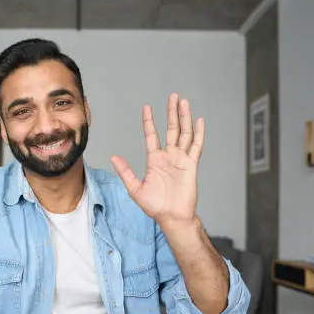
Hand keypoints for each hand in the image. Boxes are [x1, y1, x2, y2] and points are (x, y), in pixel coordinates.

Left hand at [111, 93, 203, 224]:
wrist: (172, 217)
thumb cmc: (154, 206)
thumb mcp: (135, 188)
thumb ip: (126, 172)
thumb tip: (113, 157)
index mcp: (154, 159)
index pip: (152, 135)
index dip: (149, 121)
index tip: (147, 107)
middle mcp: (168, 156)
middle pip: (171, 128)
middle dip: (172, 112)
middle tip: (173, 96)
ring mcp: (181, 159)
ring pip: (184, 133)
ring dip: (184, 117)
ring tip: (184, 102)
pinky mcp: (191, 165)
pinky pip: (196, 146)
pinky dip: (198, 133)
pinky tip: (199, 120)